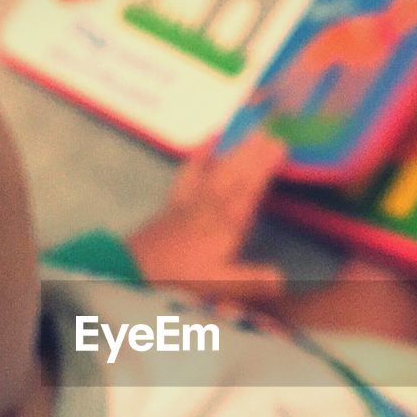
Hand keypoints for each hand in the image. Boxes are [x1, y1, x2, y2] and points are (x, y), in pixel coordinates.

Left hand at [127, 132, 287, 302]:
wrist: (133, 272)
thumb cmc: (179, 280)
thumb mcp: (219, 285)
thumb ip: (252, 281)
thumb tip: (283, 278)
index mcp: (225, 224)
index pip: (249, 189)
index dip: (264, 167)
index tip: (281, 144)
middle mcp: (209, 206)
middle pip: (234, 173)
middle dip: (254, 152)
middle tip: (271, 131)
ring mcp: (189, 201)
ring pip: (216, 169)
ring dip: (234, 150)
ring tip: (250, 132)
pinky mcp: (173, 204)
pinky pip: (189, 173)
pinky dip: (200, 156)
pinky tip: (208, 141)